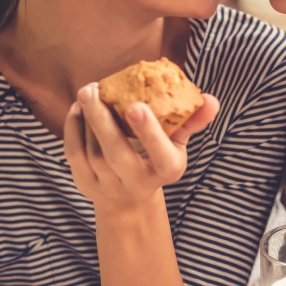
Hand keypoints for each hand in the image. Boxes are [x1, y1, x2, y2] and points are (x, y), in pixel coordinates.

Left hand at [63, 83, 218, 213]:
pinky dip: (73, 129)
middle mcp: (138, 183)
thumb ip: (192, 119)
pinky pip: (74, 155)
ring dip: (87, 119)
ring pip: (92, 153)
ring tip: (88, 92)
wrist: (130, 196)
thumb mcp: (177, 142)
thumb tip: (211, 99)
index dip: (149, 132)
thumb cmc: (157, 157)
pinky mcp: (85, 184)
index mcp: (167, 170)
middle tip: (95, 88)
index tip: (136, 106)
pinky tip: (77, 108)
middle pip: (117, 154)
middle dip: (103, 121)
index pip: (160, 154)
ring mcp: (109, 186)